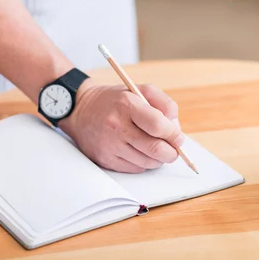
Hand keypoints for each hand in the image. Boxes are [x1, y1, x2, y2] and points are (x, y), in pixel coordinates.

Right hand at [59, 80, 184, 172]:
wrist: (80, 111)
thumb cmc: (115, 101)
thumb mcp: (139, 90)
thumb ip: (163, 103)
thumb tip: (176, 127)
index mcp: (127, 105)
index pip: (158, 125)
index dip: (173, 134)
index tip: (178, 136)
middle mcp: (117, 126)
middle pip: (154, 149)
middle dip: (171, 152)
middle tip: (174, 149)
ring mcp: (110, 145)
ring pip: (147, 162)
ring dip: (158, 159)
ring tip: (157, 149)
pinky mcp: (105, 160)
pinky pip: (134, 168)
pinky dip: (144, 163)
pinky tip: (141, 153)